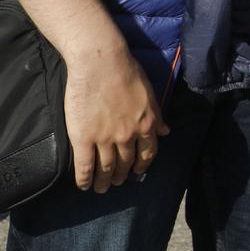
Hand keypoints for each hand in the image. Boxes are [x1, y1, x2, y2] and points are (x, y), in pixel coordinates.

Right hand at [60, 35, 168, 192]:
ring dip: (104, 181)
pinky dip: (85, 178)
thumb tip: (166, 131)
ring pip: (105, 168)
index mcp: (147, 124)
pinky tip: (84, 185)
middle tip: (116, 182)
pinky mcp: (83, 138)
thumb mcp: (149, 94)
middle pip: (125, 163)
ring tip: (101, 188)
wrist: (100, 63)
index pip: (148, 153)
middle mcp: (128, 136)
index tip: (137, 171)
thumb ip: (157, 115)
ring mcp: (105, 139)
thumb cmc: (126, 72)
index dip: (142, 165)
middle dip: (121, 175)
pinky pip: (84, 165)